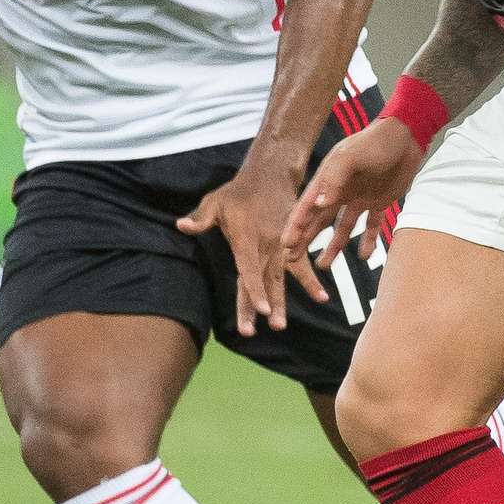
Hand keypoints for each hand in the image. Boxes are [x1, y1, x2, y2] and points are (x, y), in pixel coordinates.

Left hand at [177, 159, 323, 335]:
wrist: (271, 175)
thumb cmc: (239, 191)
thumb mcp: (215, 201)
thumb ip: (201, 218)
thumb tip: (181, 226)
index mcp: (246, 239)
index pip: (249, 270)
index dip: (254, 291)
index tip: (259, 311)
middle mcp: (265, 246)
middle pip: (263, 281)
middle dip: (263, 305)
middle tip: (267, 328)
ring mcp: (281, 246)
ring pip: (280, 280)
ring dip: (281, 302)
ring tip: (281, 325)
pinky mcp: (292, 244)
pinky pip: (301, 266)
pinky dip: (311, 282)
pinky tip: (322, 299)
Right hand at [283, 122, 423, 264]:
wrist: (408, 137)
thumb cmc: (376, 142)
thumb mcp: (351, 157)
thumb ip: (334, 180)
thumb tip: (317, 205)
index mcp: (328, 178)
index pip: (307, 206)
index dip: (296, 225)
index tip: (286, 244)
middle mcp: (340, 190)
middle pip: (318, 220)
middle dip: (305, 239)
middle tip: (292, 260)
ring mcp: (359, 197)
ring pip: (341, 227)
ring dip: (333, 246)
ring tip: (323, 265)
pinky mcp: (379, 202)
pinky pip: (371, 226)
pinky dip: (368, 241)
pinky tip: (364, 256)